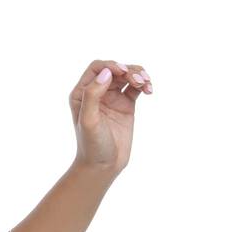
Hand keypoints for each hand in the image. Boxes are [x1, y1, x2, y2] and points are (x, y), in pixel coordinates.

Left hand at [70, 59, 152, 174]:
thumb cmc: (92, 145)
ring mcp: (112, 98)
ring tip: (146, 84)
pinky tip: (149, 90)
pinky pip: (135, 88)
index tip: (123, 71)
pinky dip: (144, 85)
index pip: (97, 68)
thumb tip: (106, 72)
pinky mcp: (126, 105)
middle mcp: (96, 93)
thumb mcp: (89, 120)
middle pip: (114, 70)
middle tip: (139, 80)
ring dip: (138, 75)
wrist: (103, 166)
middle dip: (128, 70)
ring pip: (127, 76)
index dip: (111, 65)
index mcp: (81, 94)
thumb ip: (93, 95)